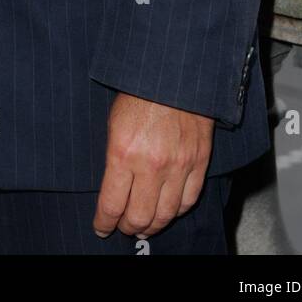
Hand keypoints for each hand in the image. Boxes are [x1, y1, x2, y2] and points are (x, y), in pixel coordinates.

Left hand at [93, 92, 213, 237]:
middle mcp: (151, 165)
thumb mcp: (113, 124)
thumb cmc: (138, 94)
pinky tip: (168, 210)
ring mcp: (178, 165)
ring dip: (152, 225)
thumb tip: (113, 191)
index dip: (104, 223)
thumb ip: (113, 160)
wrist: (173, 74)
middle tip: (123, 226)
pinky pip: (189, 200)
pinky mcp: (199, 162)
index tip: (101, 227)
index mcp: (123, 153)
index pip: (111, 205)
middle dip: (127, 227)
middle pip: (139, 217)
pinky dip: (176, 211)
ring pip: (165, 215)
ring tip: (145, 224)